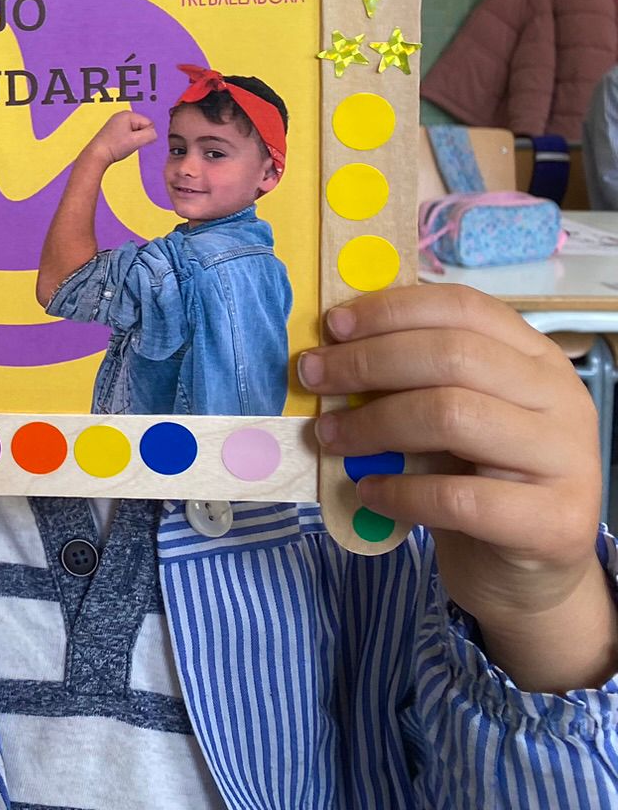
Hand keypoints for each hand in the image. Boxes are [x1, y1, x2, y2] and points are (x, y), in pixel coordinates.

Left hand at [87, 110, 155, 163]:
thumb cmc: (114, 147)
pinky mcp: (115, 130)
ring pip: (137, 132)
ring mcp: (117, 123)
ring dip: (133, 140)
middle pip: (143, 127)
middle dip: (139, 137)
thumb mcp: (137, 140)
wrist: (97, 155)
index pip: (149, 124)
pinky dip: (127, 142)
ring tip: (122, 144)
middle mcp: (122, 116)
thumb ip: (151, 135)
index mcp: (127, 114)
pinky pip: (130, 135)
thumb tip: (154, 134)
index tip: (132, 140)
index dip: (145, 135)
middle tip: (127, 143)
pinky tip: (119, 145)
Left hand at [302, 284, 616, 692]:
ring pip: (454, 416)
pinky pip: (459, 497)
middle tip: (312, 376)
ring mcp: (569, 460)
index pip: (464, 308)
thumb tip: (329, 350)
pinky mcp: (556, 522)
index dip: (393, 311)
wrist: (522, 573)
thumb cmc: (474, 480)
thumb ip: (412, 380)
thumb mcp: (448, 418)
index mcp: (537, 359)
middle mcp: (562, 399)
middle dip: (368, 362)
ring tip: (327, 437)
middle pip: (453, 356)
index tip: (333, 326)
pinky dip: (400, 492)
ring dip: (373, 423)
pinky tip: (366, 491)